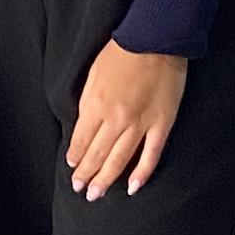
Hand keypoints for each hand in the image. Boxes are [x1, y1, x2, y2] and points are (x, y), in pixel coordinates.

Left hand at [66, 38, 187, 196]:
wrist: (154, 40)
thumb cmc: (121, 54)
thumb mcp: (93, 76)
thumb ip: (88, 104)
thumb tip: (83, 127)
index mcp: (96, 105)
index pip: (81, 140)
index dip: (76, 157)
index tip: (73, 168)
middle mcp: (116, 119)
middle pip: (97, 154)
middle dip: (86, 174)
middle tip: (81, 190)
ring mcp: (140, 124)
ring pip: (120, 160)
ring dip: (106, 179)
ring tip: (97, 194)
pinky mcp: (161, 124)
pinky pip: (151, 155)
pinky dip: (141, 173)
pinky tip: (132, 187)